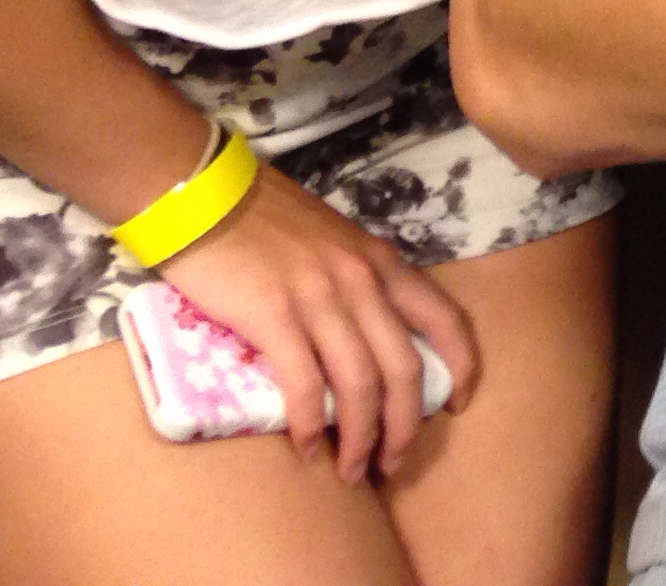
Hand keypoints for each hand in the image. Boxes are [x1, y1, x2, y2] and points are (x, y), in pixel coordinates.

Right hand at [149, 158, 482, 483]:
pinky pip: (304, 382)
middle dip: (405, 426)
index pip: (444, 318)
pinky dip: (311, 423)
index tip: (459, 404)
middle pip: (404, 368)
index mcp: (380, 261)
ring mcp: (319, 297)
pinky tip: (308, 448)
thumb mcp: (333, 241)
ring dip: (361, 437)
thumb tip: (368, 332)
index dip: (461, 366)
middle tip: (392, 463)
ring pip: (361, 383)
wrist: (204, 194)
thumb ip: (356, 279)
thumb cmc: (263, 220)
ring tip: (351, 472)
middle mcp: (360, 280)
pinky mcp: (273, 315)